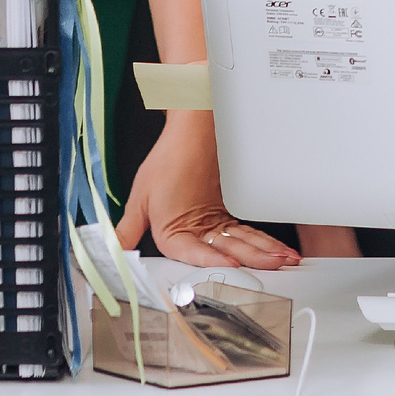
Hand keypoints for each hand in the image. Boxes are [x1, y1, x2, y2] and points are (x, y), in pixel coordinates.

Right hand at [116, 113, 299, 269]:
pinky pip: (248, 231)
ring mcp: (213, 224)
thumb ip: (126, 232)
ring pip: (240, 243)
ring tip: (283, 260)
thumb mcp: (141, 198)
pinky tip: (278, 250)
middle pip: (224, 251)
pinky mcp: (229, 214)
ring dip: (263, 253)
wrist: (193, 130)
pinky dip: (263, 240)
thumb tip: (111, 254)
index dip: (211, 260)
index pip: (192, 254)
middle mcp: (193, 233)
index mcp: (170, 235)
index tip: (231, 264)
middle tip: (273, 265)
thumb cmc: (167, 159)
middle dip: (251, 260)